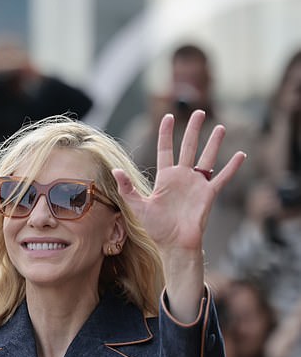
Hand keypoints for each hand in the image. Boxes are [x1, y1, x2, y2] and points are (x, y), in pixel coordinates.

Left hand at [113, 110, 245, 254]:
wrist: (173, 244)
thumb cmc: (155, 228)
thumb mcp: (137, 206)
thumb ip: (127, 188)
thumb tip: (116, 170)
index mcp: (165, 178)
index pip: (165, 150)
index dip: (166, 133)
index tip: (168, 117)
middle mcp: (181, 178)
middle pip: (188, 147)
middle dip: (193, 130)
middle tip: (198, 112)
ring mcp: (196, 185)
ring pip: (207, 158)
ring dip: (214, 143)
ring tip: (220, 126)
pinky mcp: (208, 194)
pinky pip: (222, 178)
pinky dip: (232, 167)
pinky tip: (241, 155)